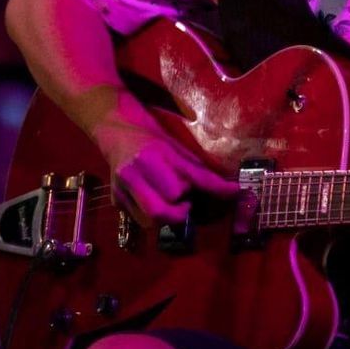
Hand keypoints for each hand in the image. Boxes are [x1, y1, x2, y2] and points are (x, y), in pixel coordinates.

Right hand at [92, 98, 240, 226]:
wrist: (114, 129)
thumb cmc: (150, 136)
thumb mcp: (175, 147)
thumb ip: (197, 170)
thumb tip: (228, 190)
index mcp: (154, 154)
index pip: (190, 179)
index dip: (216, 189)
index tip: (234, 193)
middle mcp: (134, 172)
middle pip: (165, 209)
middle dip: (182, 209)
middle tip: (187, 200)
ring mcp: (121, 187)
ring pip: (152, 219)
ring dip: (168, 216)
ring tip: (172, 203)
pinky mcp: (115, 198)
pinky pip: (140, 219)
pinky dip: (153, 217)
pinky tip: (156, 201)